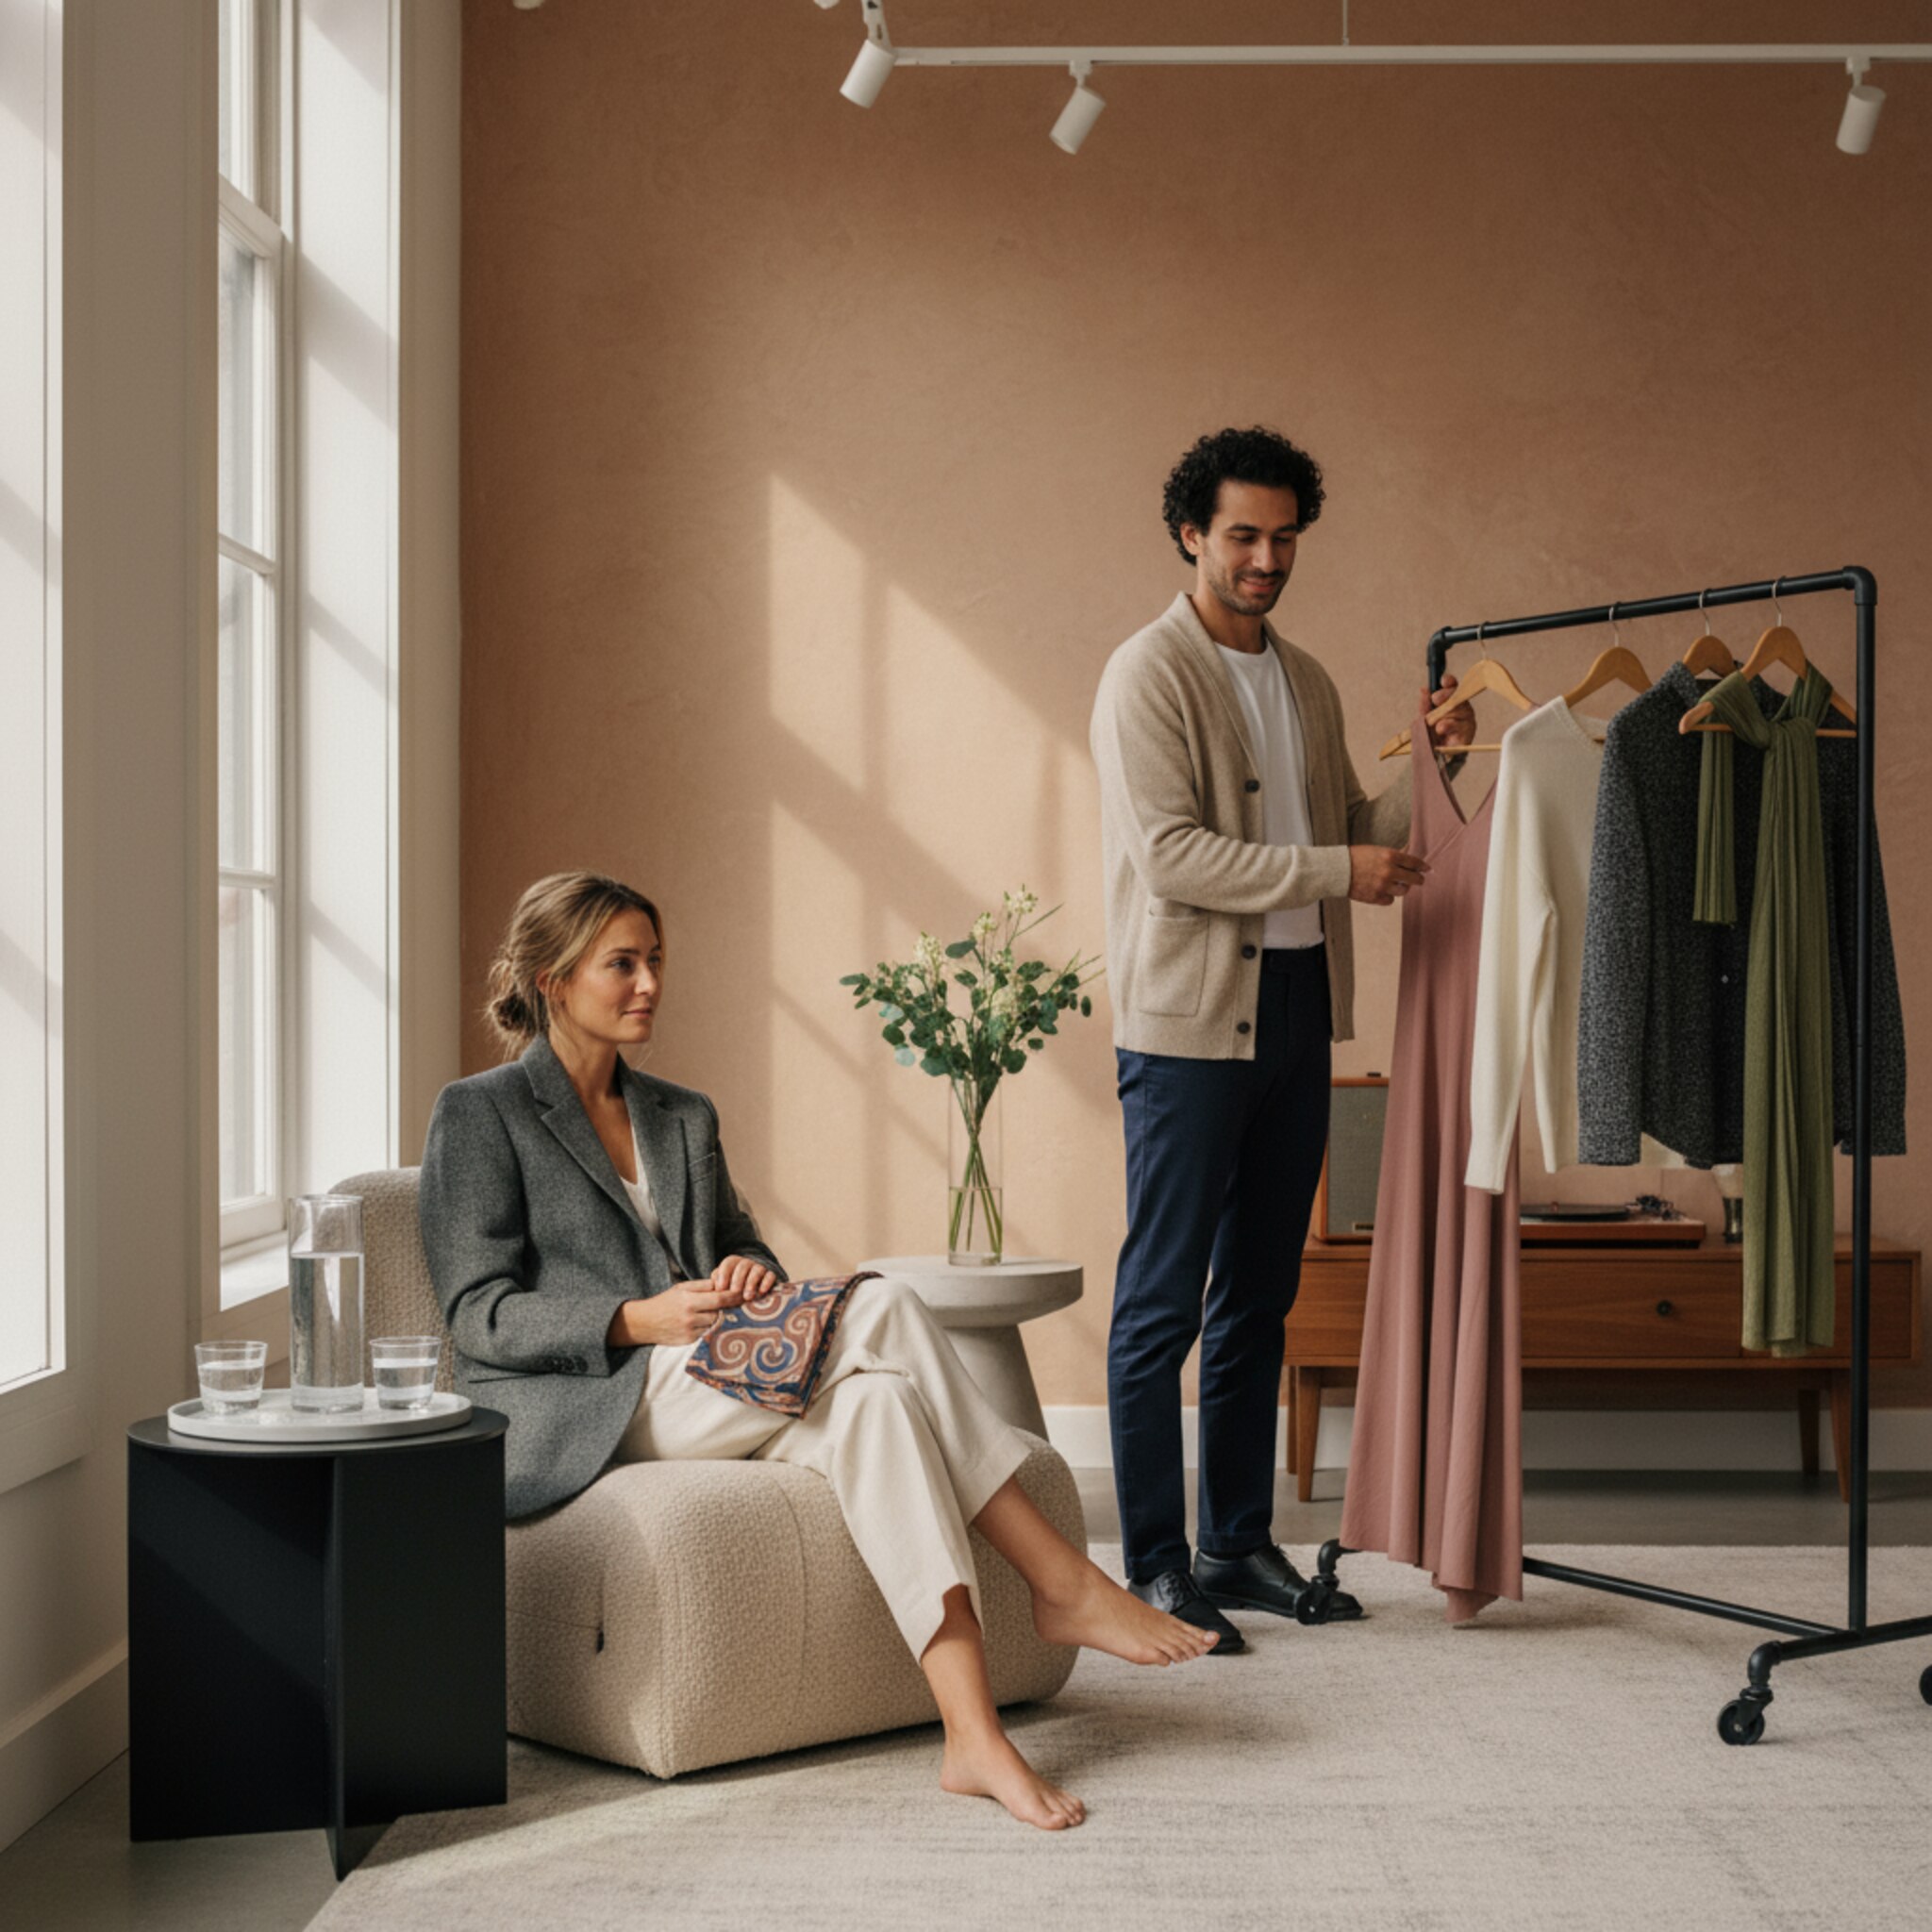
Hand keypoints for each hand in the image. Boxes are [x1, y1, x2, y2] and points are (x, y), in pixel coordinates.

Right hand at [609, 1284, 729, 1347]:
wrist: (643, 1323)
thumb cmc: (665, 1302)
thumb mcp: (681, 1288)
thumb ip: (703, 1285)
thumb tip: (723, 1283)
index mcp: (689, 1300)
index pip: (719, 1298)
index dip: (734, 1296)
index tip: (744, 1294)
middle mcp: (690, 1317)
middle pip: (720, 1313)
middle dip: (729, 1308)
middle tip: (739, 1304)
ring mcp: (689, 1331)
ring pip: (714, 1324)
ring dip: (719, 1319)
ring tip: (719, 1314)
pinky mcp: (688, 1342)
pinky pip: (706, 1334)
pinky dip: (709, 1328)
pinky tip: (706, 1324)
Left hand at [711, 1255, 781, 1306]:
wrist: (755, 1286)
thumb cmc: (734, 1288)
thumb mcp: (724, 1284)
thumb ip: (718, 1283)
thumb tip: (714, 1288)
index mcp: (734, 1263)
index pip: (729, 1263)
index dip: (724, 1274)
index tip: (720, 1288)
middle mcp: (747, 1263)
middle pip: (743, 1265)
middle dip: (738, 1279)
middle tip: (734, 1292)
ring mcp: (760, 1268)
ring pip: (757, 1270)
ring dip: (752, 1282)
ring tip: (747, 1296)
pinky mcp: (771, 1275)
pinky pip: (770, 1275)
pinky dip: (767, 1282)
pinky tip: (762, 1291)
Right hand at [1349, 845, 1428, 906]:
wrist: (1336, 870)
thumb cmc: (1354, 857)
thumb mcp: (1375, 850)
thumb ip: (1392, 855)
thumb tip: (1406, 855)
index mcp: (1390, 856)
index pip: (1414, 862)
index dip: (1423, 866)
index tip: (1427, 869)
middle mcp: (1389, 871)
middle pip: (1413, 879)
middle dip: (1418, 879)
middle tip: (1419, 880)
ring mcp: (1383, 886)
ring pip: (1403, 891)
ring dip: (1402, 888)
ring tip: (1397, 885)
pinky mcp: (1375, 897)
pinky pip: (1390, 900)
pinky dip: (1388, 896)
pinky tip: (1383, 891)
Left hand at [1419, 671, 1475, 750]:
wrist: (1434, 755)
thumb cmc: (1431, 733)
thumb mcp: (1423, 718)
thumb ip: (1424, 705)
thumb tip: (1424, 689)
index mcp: (1451, 701)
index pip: (1453, 687)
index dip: (1449, 682)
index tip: (1443, 681)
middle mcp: (1462, 709)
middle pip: (1458, 697)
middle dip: (1445, 697)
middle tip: (1436, 699)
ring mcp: (1467, 722)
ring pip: (1461, 711)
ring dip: (1446, 715)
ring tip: (1437, 722)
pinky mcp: (1467, 735)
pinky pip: (1462, 728)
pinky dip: (1450, 726)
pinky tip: (1442, 728)